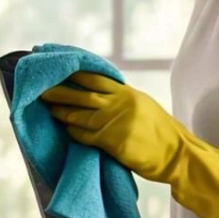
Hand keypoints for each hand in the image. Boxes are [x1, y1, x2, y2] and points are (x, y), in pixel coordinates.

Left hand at [40, 71, 218, 217]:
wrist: (178, 153)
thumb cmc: (160, 131)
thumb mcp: (142, 105)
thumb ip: (120, 98)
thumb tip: (97, 93)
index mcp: (126, 92)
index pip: (93, 76)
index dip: (72, 70)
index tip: (55, 63)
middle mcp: (120, 103)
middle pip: (82, 94)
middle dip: (59, 90)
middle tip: (40, 88)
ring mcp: (116, 122)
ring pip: (81, 115)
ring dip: (62, 112)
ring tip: (47, 108)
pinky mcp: (114, 142)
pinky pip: (87, 136)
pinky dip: (74, 132)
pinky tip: (65, 129)